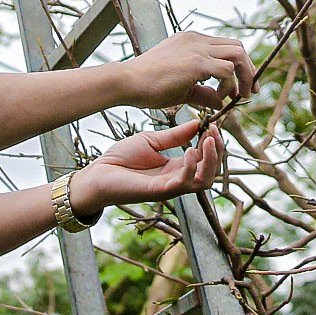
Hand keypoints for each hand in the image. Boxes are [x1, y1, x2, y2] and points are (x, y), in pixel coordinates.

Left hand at [71, 119, 223, 211]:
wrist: (98, 173)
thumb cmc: (120, 158)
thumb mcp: (152, 140)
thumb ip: (175, 135)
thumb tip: (198, 123)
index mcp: (176, 167)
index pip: (205, 158)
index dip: (212, 142)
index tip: (212, 124)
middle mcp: (177, 179)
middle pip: (211, 171)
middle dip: (217, 151)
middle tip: (214, 131)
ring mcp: (170, 187)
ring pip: (204, 181)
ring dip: (211, 160)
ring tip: (209, 140)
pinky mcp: (160, 191)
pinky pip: (185, 183)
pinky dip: (191, 166)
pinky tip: (189, 150)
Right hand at [120, 30, 255, 110]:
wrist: (127, 82)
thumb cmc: (147, 86)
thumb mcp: (181, 89)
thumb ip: (203, 93)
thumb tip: (220, 102)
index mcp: (191, 41)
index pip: (224, 46)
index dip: (238, 65)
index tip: (241, 86)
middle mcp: (196, 40)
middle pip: (237, 46)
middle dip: (248, 69)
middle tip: (250, 91)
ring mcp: (197, 48)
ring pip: (238, 53)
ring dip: (244, 76)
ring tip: (239, 96)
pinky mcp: (197, 62)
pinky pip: (227, 70)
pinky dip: (230, 85)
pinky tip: (220, 97)